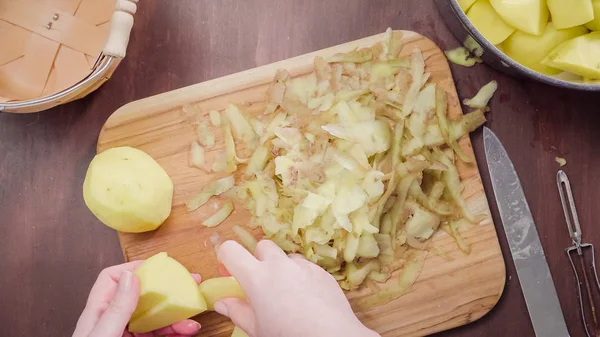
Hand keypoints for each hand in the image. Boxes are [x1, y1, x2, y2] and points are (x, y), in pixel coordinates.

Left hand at [72, 261, 201, 336]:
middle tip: (188, 282)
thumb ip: (115, 309)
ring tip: (193, 316)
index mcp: (97, 314)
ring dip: (175, 314)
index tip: (158, 267)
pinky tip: (188, 331)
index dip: (133, 268)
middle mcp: (113, 323)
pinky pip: (160, 336)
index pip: (112, 280)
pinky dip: (176, 332)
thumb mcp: (103, 336)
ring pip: (155, 318)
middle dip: (165, 290)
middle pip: (140, 296)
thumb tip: (131, 276)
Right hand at [215, 240, 379, 336]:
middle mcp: (280, 265)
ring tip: (286, 294)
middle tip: (260, 284)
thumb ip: (238, 312)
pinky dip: (300, 276)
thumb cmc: (289, 336)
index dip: (226, 258)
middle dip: (257, 260)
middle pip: (261, 246)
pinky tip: (306, 299)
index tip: (229, 271)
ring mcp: (303, 266)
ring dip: (281, 268)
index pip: (231, 250)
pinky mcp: (322, 272)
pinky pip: (306, 267)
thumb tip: (222, 303)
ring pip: (286, 257)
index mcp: (257, 277)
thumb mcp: (257, 330)